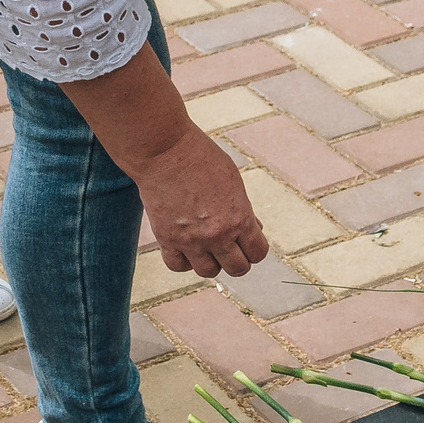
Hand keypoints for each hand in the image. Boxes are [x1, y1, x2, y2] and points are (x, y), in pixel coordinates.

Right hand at [130, 123, 269, 278]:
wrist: (164, 150)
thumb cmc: (201, 159)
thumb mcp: (233, 182)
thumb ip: (244, 210)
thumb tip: (254, 229)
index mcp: (239, 219)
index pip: (258, 253)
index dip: (255, 249)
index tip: (248, 241)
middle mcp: (217, 235)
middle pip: (238, 269)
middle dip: (237, 259)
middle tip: (230, 246)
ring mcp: (191, 240)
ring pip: (208, 272)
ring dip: (211, 261)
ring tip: (206, 245)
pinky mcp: (166, 239)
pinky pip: (178, 266)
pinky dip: (184, 261)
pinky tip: (185, 247)